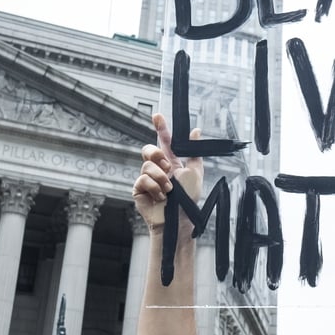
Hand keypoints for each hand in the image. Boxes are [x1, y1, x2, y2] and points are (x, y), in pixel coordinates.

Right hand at [132, 113, 202, 232]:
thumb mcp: (195, 173)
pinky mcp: (138, 190)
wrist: (179, 219)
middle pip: (148, 149)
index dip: (160, 127)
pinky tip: (161, 196)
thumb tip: (196, 131)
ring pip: (147, 165)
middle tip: (167, 165)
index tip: (157, 115)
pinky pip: (142, 179)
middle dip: (156, 153)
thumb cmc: (188, 199)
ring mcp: (146, 179)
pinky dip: (154, 187)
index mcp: (170, 162)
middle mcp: (157, 169)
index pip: (163, 141)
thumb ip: (193, 152)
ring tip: (169, 190)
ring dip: (161, 178)